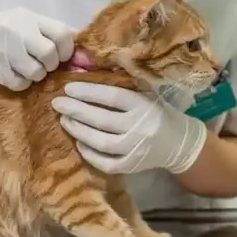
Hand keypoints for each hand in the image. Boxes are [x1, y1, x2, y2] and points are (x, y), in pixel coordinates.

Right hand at [0, 7, 75, 90]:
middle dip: (51, 64)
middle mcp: (19, 31)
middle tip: (41, 64)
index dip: (68, 49)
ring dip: (35, 75)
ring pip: (39, 72)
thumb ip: (46, 32)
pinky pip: (22, 84)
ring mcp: (7, 51)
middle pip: (52, 55)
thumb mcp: (18, 22)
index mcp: (28, 17)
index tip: (62, 55)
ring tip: (23, 68)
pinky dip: (20, 83)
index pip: (63, 32)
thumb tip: (80, 52)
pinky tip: (10, 74)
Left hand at [52, 82, 207, 173]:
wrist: (178, 142)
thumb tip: (87, 70)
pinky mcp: (132, 166)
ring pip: (101, 142)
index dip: (88, 91)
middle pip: (102, 119)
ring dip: (79, 131)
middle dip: (76, 110)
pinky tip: (79, 143)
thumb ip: (122, 85)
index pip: (112, 96)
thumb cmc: (155, 112)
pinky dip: (90, 154)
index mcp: (143, 105)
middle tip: (57, 103)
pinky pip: (106, 163)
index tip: (68, 88)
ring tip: (64, 120)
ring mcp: (136, 149)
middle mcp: (140, 127)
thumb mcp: (145, 94)